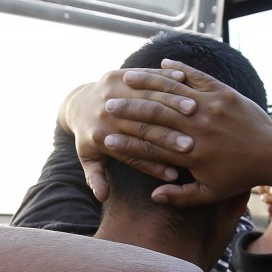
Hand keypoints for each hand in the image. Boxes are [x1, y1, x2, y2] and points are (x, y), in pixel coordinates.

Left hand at [60, 69, 196, 200]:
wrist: (77, 105)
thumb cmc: (89, 138)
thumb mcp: (88, 159)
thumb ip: (95, 178)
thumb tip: (101, 196)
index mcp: (100, 137)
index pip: (134, 154)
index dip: (154, 166)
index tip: (175, 176)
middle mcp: (104, 114)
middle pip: (143, 126)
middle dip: (167, 136)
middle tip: (191, 146)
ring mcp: (108, 92)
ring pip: (147, 99)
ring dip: (172, 103)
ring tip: (194, 111)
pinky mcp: (115, 76)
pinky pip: (144, 76)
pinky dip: (164, 79)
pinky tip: (185, 82)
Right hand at [102, 59, 271, 206]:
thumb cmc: (240, 176)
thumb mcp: (210, 193)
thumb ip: (181, 196)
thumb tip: (154, 196)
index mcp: (192, 153)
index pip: (152, 144)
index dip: (127, 141)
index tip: (107, 137)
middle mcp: (199, 127)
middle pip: (156, 114)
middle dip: (129, 108)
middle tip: (107, 103)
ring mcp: (211, 106)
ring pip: (173, 91)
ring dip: (148, 84)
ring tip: (127, 79)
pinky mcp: (223, 93)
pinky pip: (197, 76)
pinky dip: (180, 70)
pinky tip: (164, 64)